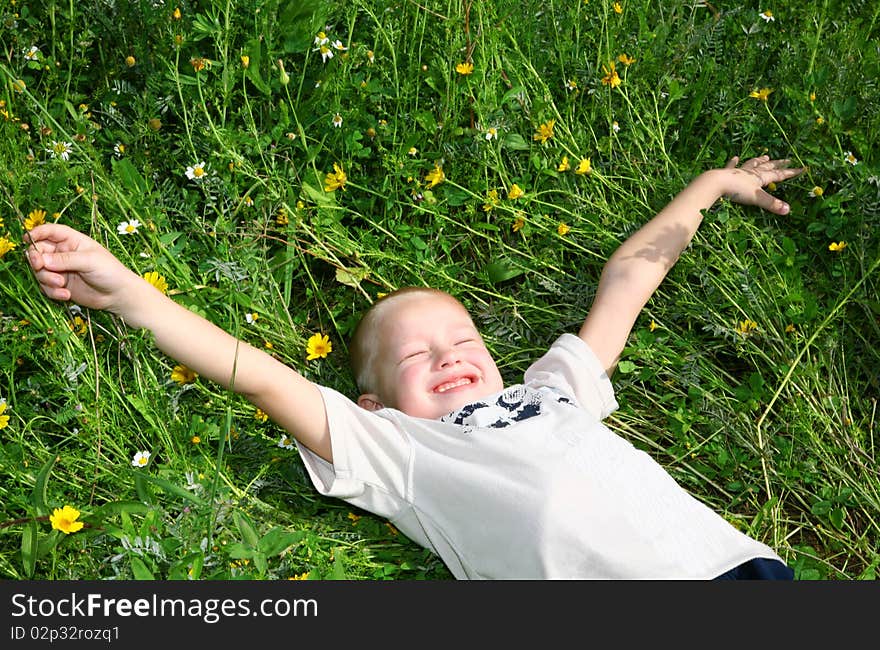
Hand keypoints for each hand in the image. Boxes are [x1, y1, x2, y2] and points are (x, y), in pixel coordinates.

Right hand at [26, 223, 140, 312]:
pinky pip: (46, 286)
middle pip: (38, 251)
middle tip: (40, 266)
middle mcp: (64, 253)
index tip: (26, 239)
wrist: (118, 295)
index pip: (51, 231)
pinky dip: (52, 291)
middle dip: (36, 259)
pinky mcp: (61, 285)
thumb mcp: (89, 261)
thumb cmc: (110, 272)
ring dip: (46, 278)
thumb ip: (65, 260)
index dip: (37, 233)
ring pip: (40, 271)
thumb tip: (41, 259)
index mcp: (73, 241)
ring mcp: (61, 269)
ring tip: (61, 284)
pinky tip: (66, 295)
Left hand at [720, 155, 803, 214]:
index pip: (778, 175)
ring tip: (765, 156)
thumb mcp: (757, 198)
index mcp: (760, 178)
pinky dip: (733, 162)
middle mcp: (751, 173)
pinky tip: (735, 157)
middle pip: (767, 167)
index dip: (790, 173)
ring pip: (751, 164)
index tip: (803, 169)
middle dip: (778, 164)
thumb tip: (788, 210)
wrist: (716, 183)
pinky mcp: (726, 173)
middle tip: (787, 159)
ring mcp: (738, 172)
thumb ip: (772, 204)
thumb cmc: (737, 191)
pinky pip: (731, 166)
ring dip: (759, 161)